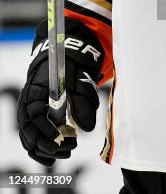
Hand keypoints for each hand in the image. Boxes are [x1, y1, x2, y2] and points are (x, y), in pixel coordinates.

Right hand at [17, 18, 103, 165]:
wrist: (68, 58)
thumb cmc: (73, 67)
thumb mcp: (81, 80)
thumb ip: (83, 102)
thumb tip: (86, 128)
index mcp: (35, 91)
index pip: (32, 116)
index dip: (45, 130)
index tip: (60, 139)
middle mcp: (28, 103)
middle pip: (29, 131)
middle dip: (47, 145)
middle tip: (68, 148)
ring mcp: (31, 112)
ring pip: (30, 138)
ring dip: (46, 150)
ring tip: (68, 152)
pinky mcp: (37, 119)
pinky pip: (34, 139)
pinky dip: (42, 150)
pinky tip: (54, 159)